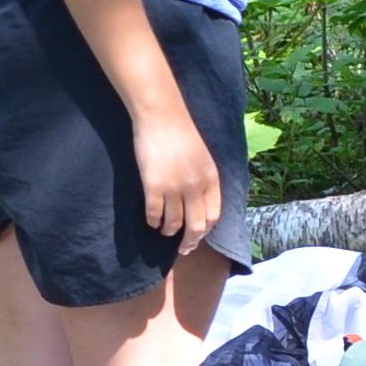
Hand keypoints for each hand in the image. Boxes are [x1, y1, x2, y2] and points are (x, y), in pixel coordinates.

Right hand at [132, 105, 226, 251]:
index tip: (198, 236)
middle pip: (196, 227)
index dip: (205, 230)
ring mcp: (174, 188)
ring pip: (173, 223)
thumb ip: (203, 180)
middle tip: (182, 248)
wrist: (162, 116)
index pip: (213, 216)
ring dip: (168, 231)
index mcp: (211, 179)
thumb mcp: (203, 157)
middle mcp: (195, 187)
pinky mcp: (153, 186)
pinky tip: (151, 221)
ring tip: (164, 231)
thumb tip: (199, 203)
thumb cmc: (181, 133)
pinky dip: (152, 221)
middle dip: (189, 241)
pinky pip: (154, 214)